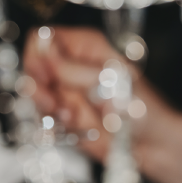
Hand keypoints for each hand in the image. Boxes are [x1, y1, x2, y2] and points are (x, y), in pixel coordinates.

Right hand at [23, 26, 181, 182]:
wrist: (149, 144)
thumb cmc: (140, 109)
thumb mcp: (105, 83)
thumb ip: (71, 68)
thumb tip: (44, 50)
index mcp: (84, 46)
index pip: (42, 38)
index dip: (37, 58)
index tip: (46, 78)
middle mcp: (72, 66)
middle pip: (32, 68)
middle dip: (38, 90)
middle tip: (53, 104)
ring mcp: (67, 92)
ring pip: (35, 95)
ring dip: (47, 111)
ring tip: (70, 118)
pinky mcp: (65, 116)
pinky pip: (43, 118)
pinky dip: (53, 127)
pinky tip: (73, 129)